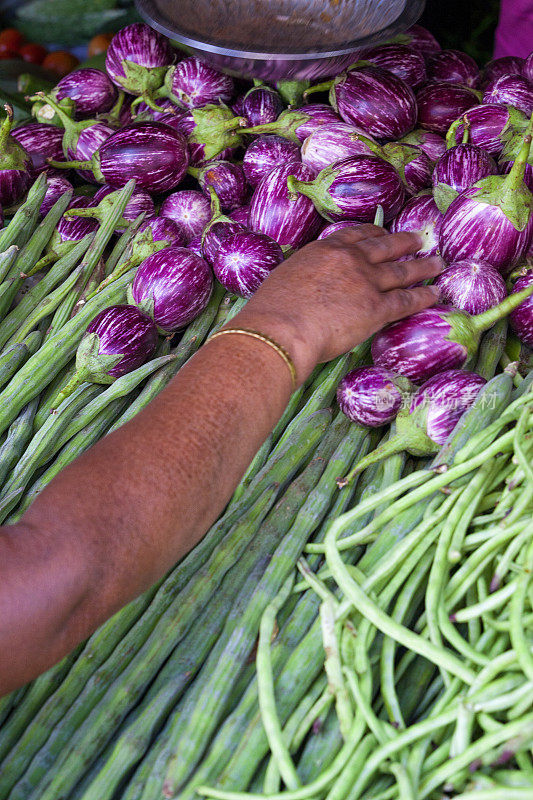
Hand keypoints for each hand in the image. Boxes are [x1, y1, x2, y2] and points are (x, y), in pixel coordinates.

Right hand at [231, 225, 441, 384]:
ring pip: (402, 271)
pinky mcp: (378, 308)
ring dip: (422, 267)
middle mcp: (351, 260)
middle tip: (418, 240)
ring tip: (437, 263)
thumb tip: (307, 286)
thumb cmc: (271, 311)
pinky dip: (424, 296)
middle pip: (385, 247)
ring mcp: (367, 282)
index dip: (375, 234)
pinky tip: (435, 294)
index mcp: (325, 249)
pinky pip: (407, 300)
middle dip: (404, 243)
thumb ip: (306, 276)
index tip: (384, 234)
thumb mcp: (287, 278)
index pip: (357, 236)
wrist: (281, 329)